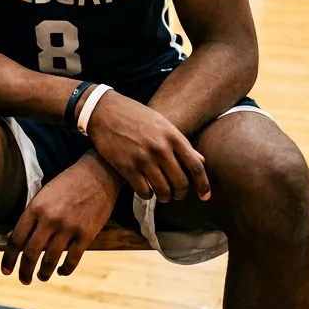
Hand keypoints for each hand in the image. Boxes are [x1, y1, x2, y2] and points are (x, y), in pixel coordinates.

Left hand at [0, 153, 117, 284]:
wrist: (97, 173)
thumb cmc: (66, 184)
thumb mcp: (43, 196)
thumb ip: (29, 217)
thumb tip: (10, 238)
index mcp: (35, 208)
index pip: (16, 239)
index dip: (9, 258)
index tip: (6, 270)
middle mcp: (49, 219)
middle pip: (31, 253)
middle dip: (24, 271)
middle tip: (23, 280)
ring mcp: (68, 227)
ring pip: (50, 259)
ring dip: (43, 273)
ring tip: (41, 277)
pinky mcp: (86, 234)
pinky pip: (72, 259)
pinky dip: (65, 269)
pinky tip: (61, 271)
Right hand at [84, 90, 208, 201]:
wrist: (104, 111)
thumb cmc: (135, 116)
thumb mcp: (161, 123)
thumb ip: (181, 143)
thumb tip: (201, 160)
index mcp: (172, 136)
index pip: (195, 167)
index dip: (203, 185)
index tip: (205, 197)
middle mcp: (160, 148)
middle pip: (181, 182)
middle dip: (181, 194)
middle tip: (177, 195)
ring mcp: (143, 158)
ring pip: (163, 191)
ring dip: (165, 197)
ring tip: (163, 195)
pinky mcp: (126, 167)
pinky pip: (144, 191)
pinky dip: (147, 195)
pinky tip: (146, 190)